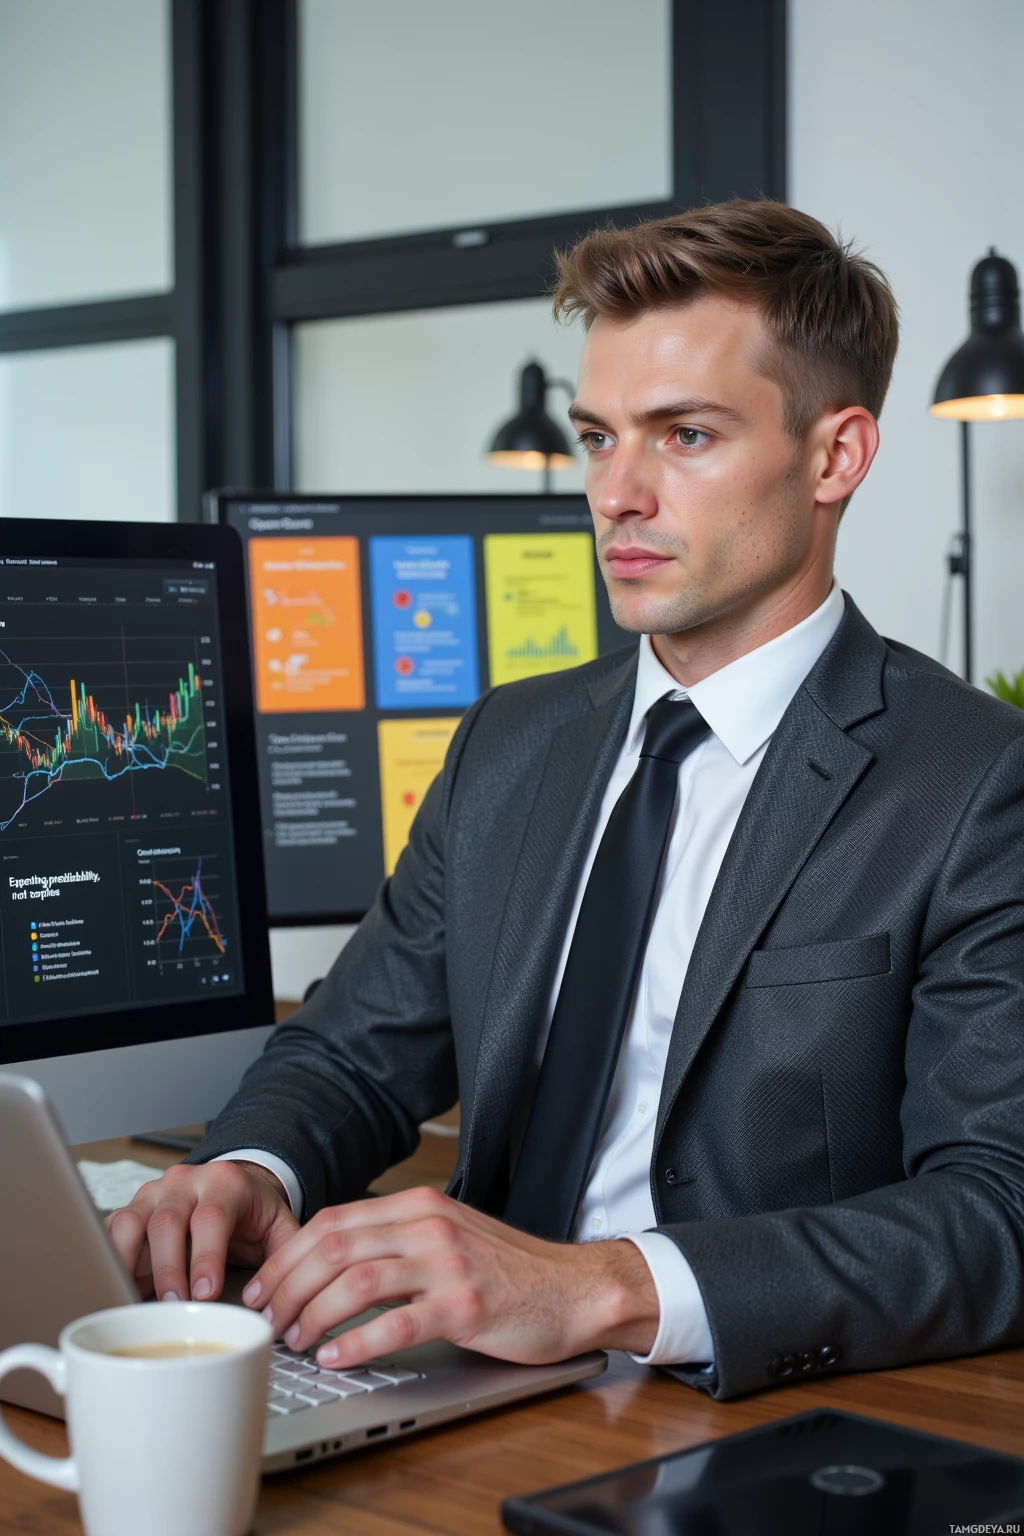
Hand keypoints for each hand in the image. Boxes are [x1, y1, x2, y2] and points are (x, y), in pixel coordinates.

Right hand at [106, 1161, 299, 1303]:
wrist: (233, 1185)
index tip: (206, 1294)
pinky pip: (110, 1230)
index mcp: (225, 1182)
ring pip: (131, 1222)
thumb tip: (274, 1301)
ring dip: (131, 1266)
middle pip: (167, 1222)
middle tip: (175, 1308)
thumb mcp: (280, 1228)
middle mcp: (185, 1181)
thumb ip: (285, 1257)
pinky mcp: (132, 1208)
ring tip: (138, 1302)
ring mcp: (154, 1193)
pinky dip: (109, 1259)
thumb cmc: (254, 1213)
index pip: (211, 1217)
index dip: (206, 1257)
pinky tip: (115, 1287)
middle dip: (169, 1271)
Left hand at [240, 1185, 659, 1368]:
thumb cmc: (510, 1269)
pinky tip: (337, 1356)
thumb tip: (329, 1266)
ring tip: (296, 1340)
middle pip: (336, 1247)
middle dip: (290, 1285)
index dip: (289, 1255)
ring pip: (359, 1280)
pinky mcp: (466, 1304)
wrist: (575, 1288)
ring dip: (315, 1313)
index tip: (264, 1285)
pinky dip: (359, 1341)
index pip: (334, 1221)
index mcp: (419, 1206)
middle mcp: (429, 1226)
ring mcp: (448, 1263)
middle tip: (268, 1318)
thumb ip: (396, 1240)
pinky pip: (399, 1322)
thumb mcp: (447, 1236)